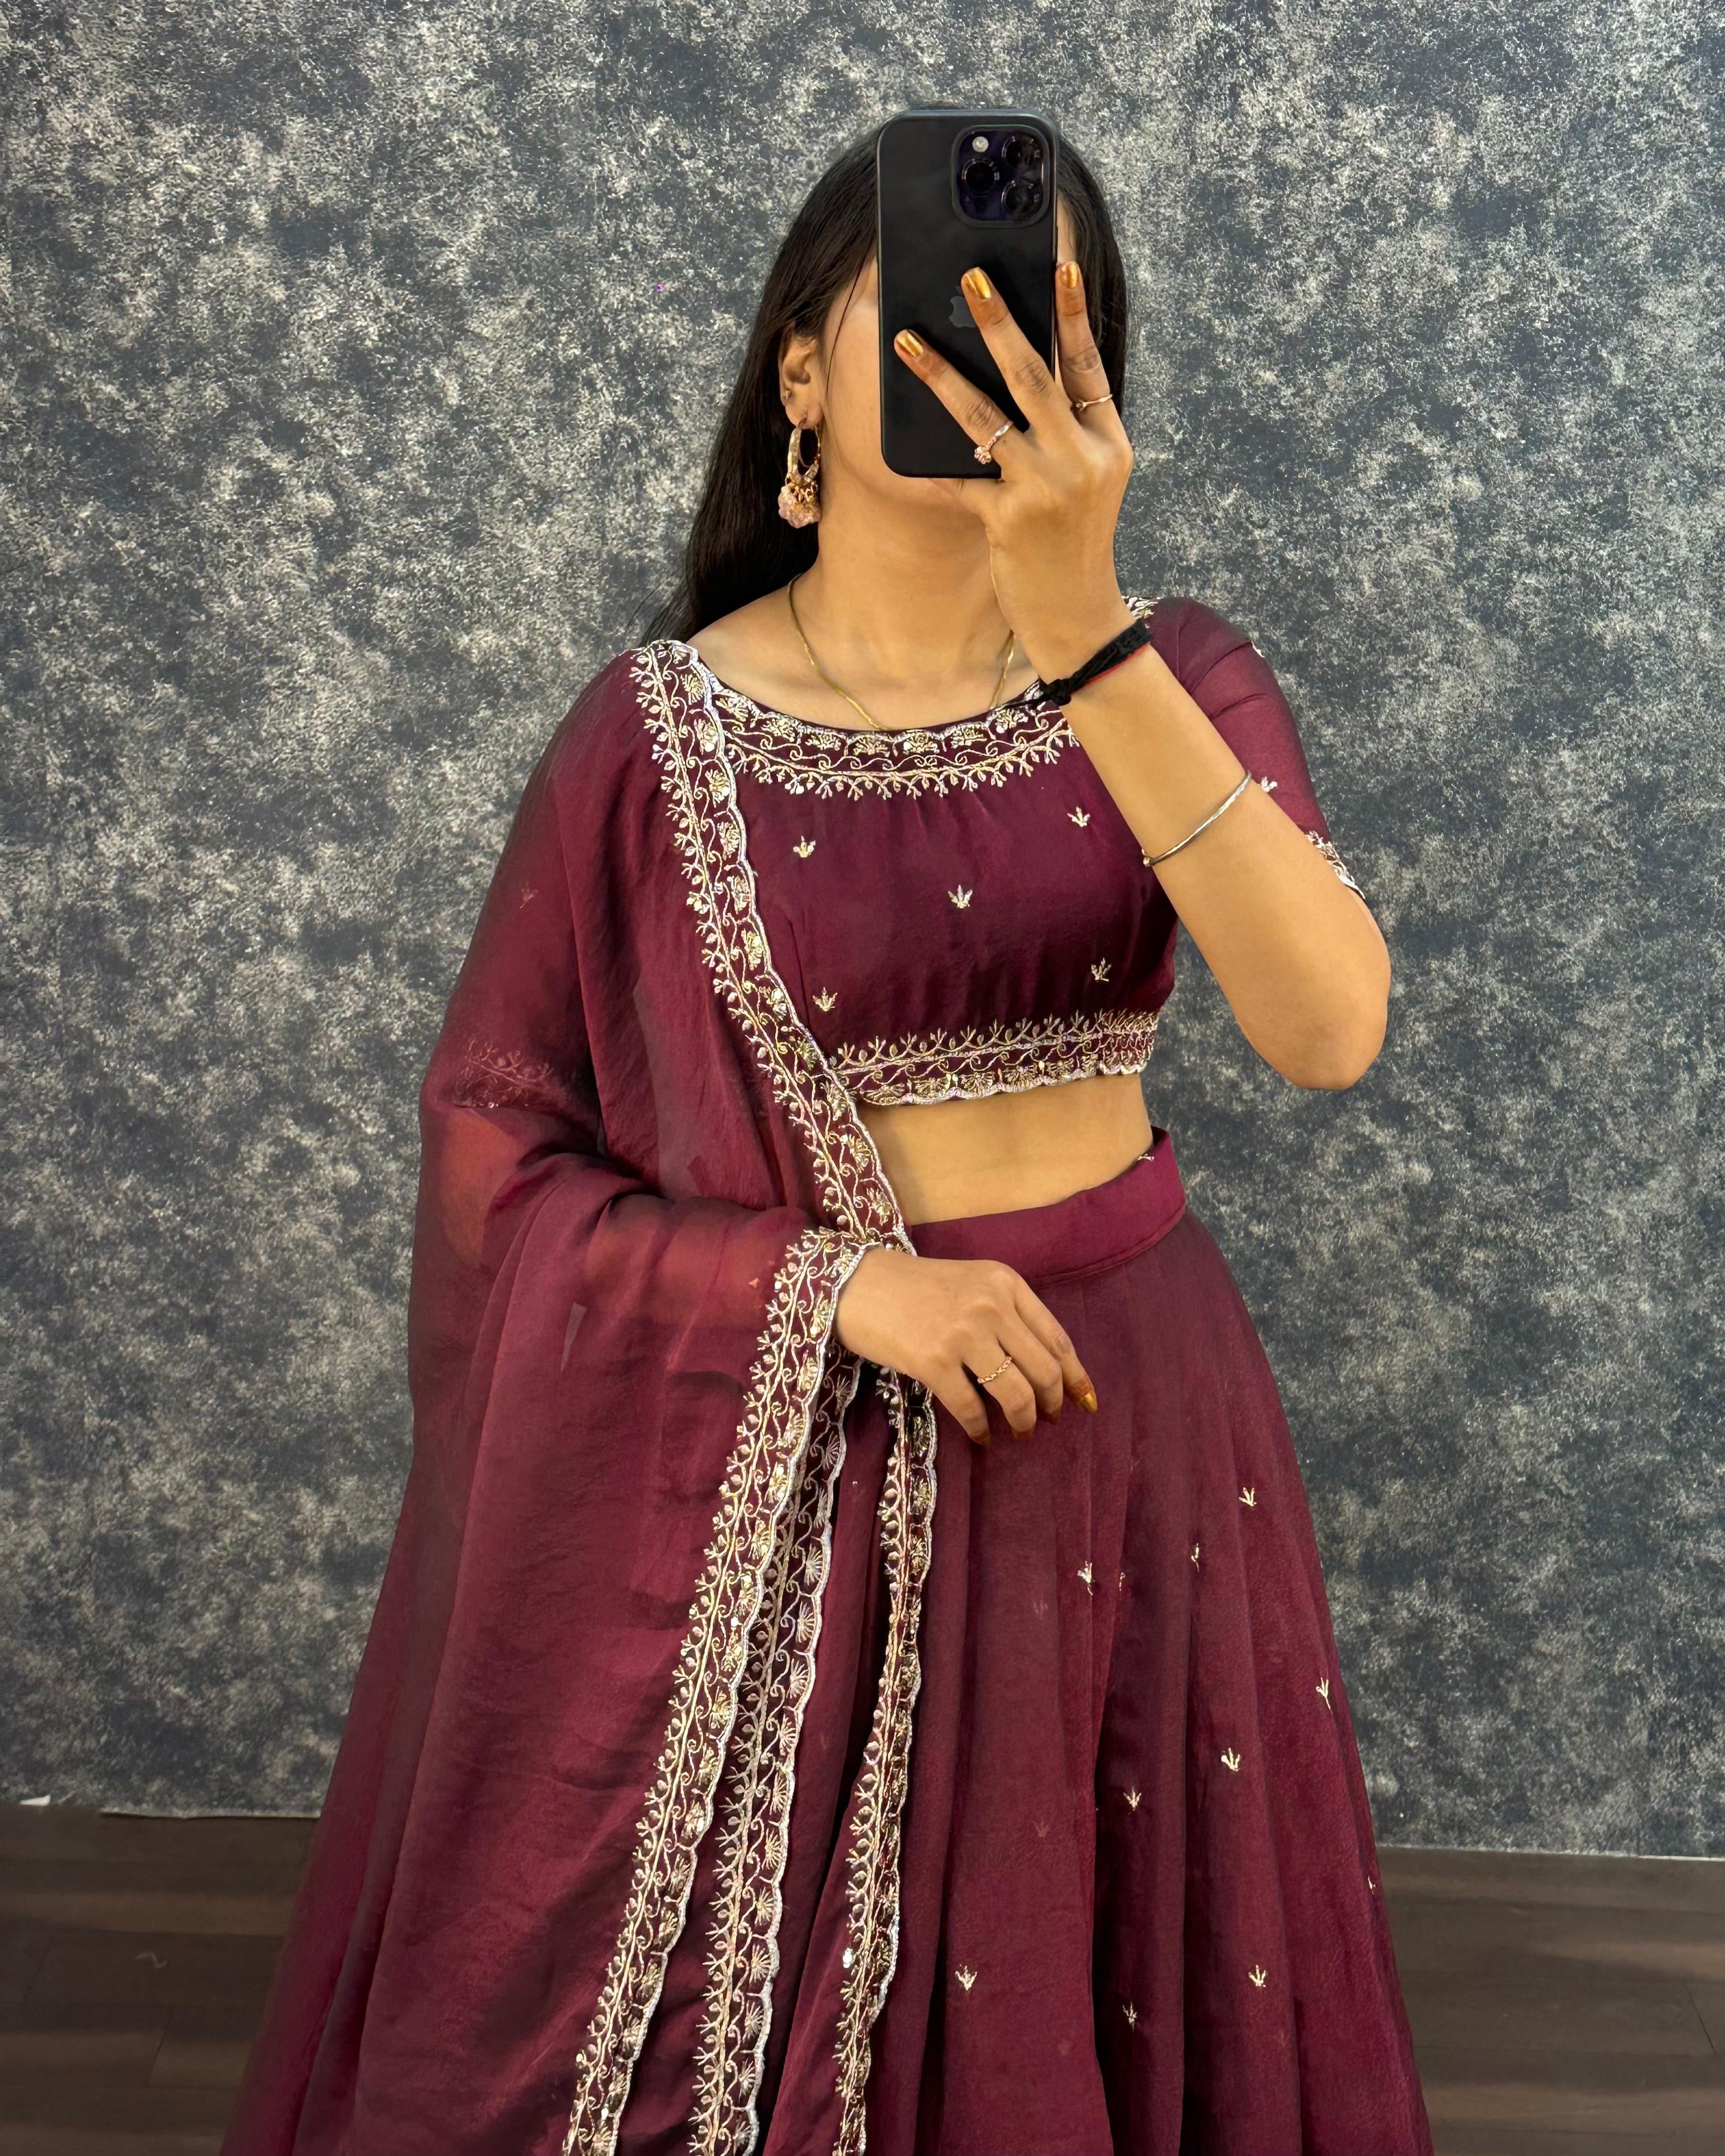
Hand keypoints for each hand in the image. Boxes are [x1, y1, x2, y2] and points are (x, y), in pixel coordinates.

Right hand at [834, 1245, 1097, 1442]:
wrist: (857, 1284)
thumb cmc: (916, 1288)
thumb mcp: (972, 1285)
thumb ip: (1007, 1314)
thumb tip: (1040, 1368)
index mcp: (1006, 1283)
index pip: (1056, 1337)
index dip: (1075, 1375)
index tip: (1086, 1400)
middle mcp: (991, 1305)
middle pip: (1043, 1369)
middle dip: (1052, 1404)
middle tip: (1047, 1421)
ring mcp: (963, 1333)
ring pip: (1015, 1393)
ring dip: (1022, 1421)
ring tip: (1019, 1433)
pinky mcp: (934, 1360)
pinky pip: (971, 1408)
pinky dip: (981, 1429)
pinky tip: (981, 1437)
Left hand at [890, 259, 1138, 681]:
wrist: (1077, 617)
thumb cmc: (1074, 543)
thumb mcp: (1089, 481)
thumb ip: (1065, 431)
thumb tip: (1015, 372)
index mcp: (1107, 443)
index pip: (1088, 366)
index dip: (1073, 315)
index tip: (1060, 266)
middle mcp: (1081, 460)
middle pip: (1034, 377)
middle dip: (999, 323)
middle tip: (970, 278)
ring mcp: (1045, 490)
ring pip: (985, 418)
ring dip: (941, 375)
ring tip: (908, 341)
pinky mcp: (1007, 521)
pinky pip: (958, 476)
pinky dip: (927, 457)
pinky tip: (897, 434)